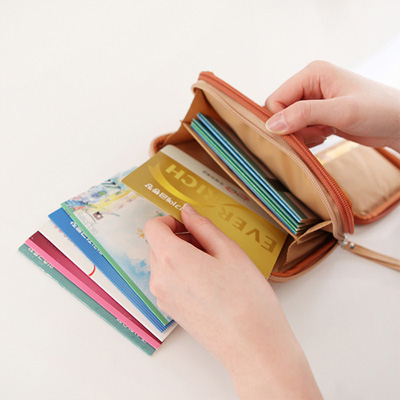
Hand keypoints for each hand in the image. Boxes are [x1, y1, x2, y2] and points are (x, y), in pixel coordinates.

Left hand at [144, 204, 321, 398]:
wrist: (251, 346)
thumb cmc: (245, 297)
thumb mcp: (229, 251)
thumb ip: (203, 227)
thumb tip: (187, 212)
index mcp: (171, 259)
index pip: (152, 227)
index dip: (170, 220)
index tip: (190, 225)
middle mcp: (160, 279)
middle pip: (157, 245)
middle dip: (178, 238)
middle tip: (209, 244)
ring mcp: (163, 298)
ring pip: (163, 264)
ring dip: (180, 257)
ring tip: (212, 266)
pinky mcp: (171, 312)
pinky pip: (168, 283)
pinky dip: (181, 275)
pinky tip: (209, 284)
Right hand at [265, 60, 399, 150]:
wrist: (398, 123)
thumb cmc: (378, 111)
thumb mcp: (342, 112)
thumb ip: (305, 115)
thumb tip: (271, 125)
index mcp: (312, 73)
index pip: (276, 99)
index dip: (281, 121)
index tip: (298, 135)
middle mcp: (309, 84)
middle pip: (280, 113)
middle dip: (293, 130)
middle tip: (317, 135)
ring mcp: (312, 100)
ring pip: (287, 124)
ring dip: (301, 135)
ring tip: (324, 134)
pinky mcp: (316, 114)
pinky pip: (298, 129)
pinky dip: (307, 138)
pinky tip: (324, 136)